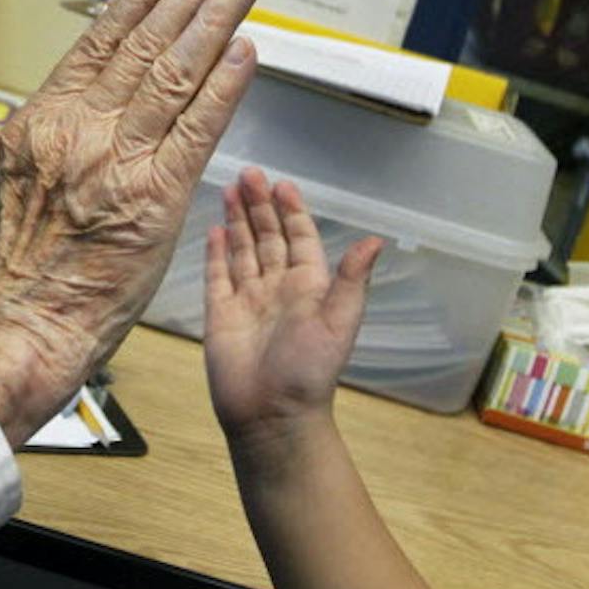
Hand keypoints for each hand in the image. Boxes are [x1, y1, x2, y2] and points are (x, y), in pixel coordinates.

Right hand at [0, 0, 261, 444]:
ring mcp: (118, 160)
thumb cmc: (0, 273)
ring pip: (176, 74)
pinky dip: (225, 87)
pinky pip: (199, 129)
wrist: (17, 329)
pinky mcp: (156, 198)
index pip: (97, 43)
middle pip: (145, 45)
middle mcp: (79, 129)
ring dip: (217, 20)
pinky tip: (246, 50)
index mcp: (38, 122)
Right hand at [203, 167, 381, 448]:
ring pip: (242, 250)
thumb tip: (374, 240)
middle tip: (250, 173)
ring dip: (238, 221)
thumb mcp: (339, 321)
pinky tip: (214, 229)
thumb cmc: (309, 370)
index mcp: (309, 286)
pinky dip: (216, 253)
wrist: (271, 414)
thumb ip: (353, 279)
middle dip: (259, 206)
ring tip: (231, 189)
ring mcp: (248, 299)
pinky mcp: (221, 314)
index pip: (300, 238)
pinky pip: (218, 276)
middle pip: (268, 237)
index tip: (282, 185)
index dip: (292, 211)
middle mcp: (278, 288)